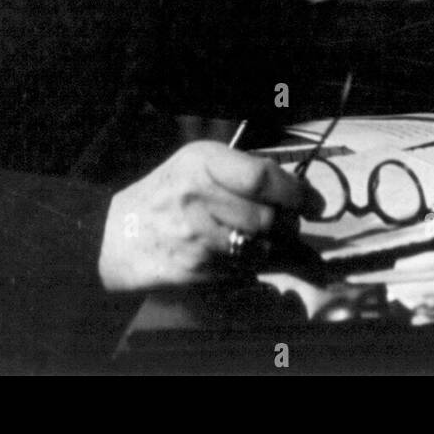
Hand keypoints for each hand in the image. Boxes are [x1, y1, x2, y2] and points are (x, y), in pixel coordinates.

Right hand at [97, 141, 309, 291]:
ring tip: (258, 238)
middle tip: (286, 223)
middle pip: (269, 217)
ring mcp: (197, 237)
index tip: (314, 202)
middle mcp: (199, 197)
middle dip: (287, 224)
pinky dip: (252, 266)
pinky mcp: (197, 270)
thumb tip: (299, 190)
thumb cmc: (167, 194)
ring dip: (272, 248)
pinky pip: (245, 271)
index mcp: (202, 162)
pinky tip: (238, 255)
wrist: (119, 235)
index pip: (263, 177)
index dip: (297, 192)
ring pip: (262, 249)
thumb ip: (244, 171)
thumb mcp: (197, 164)